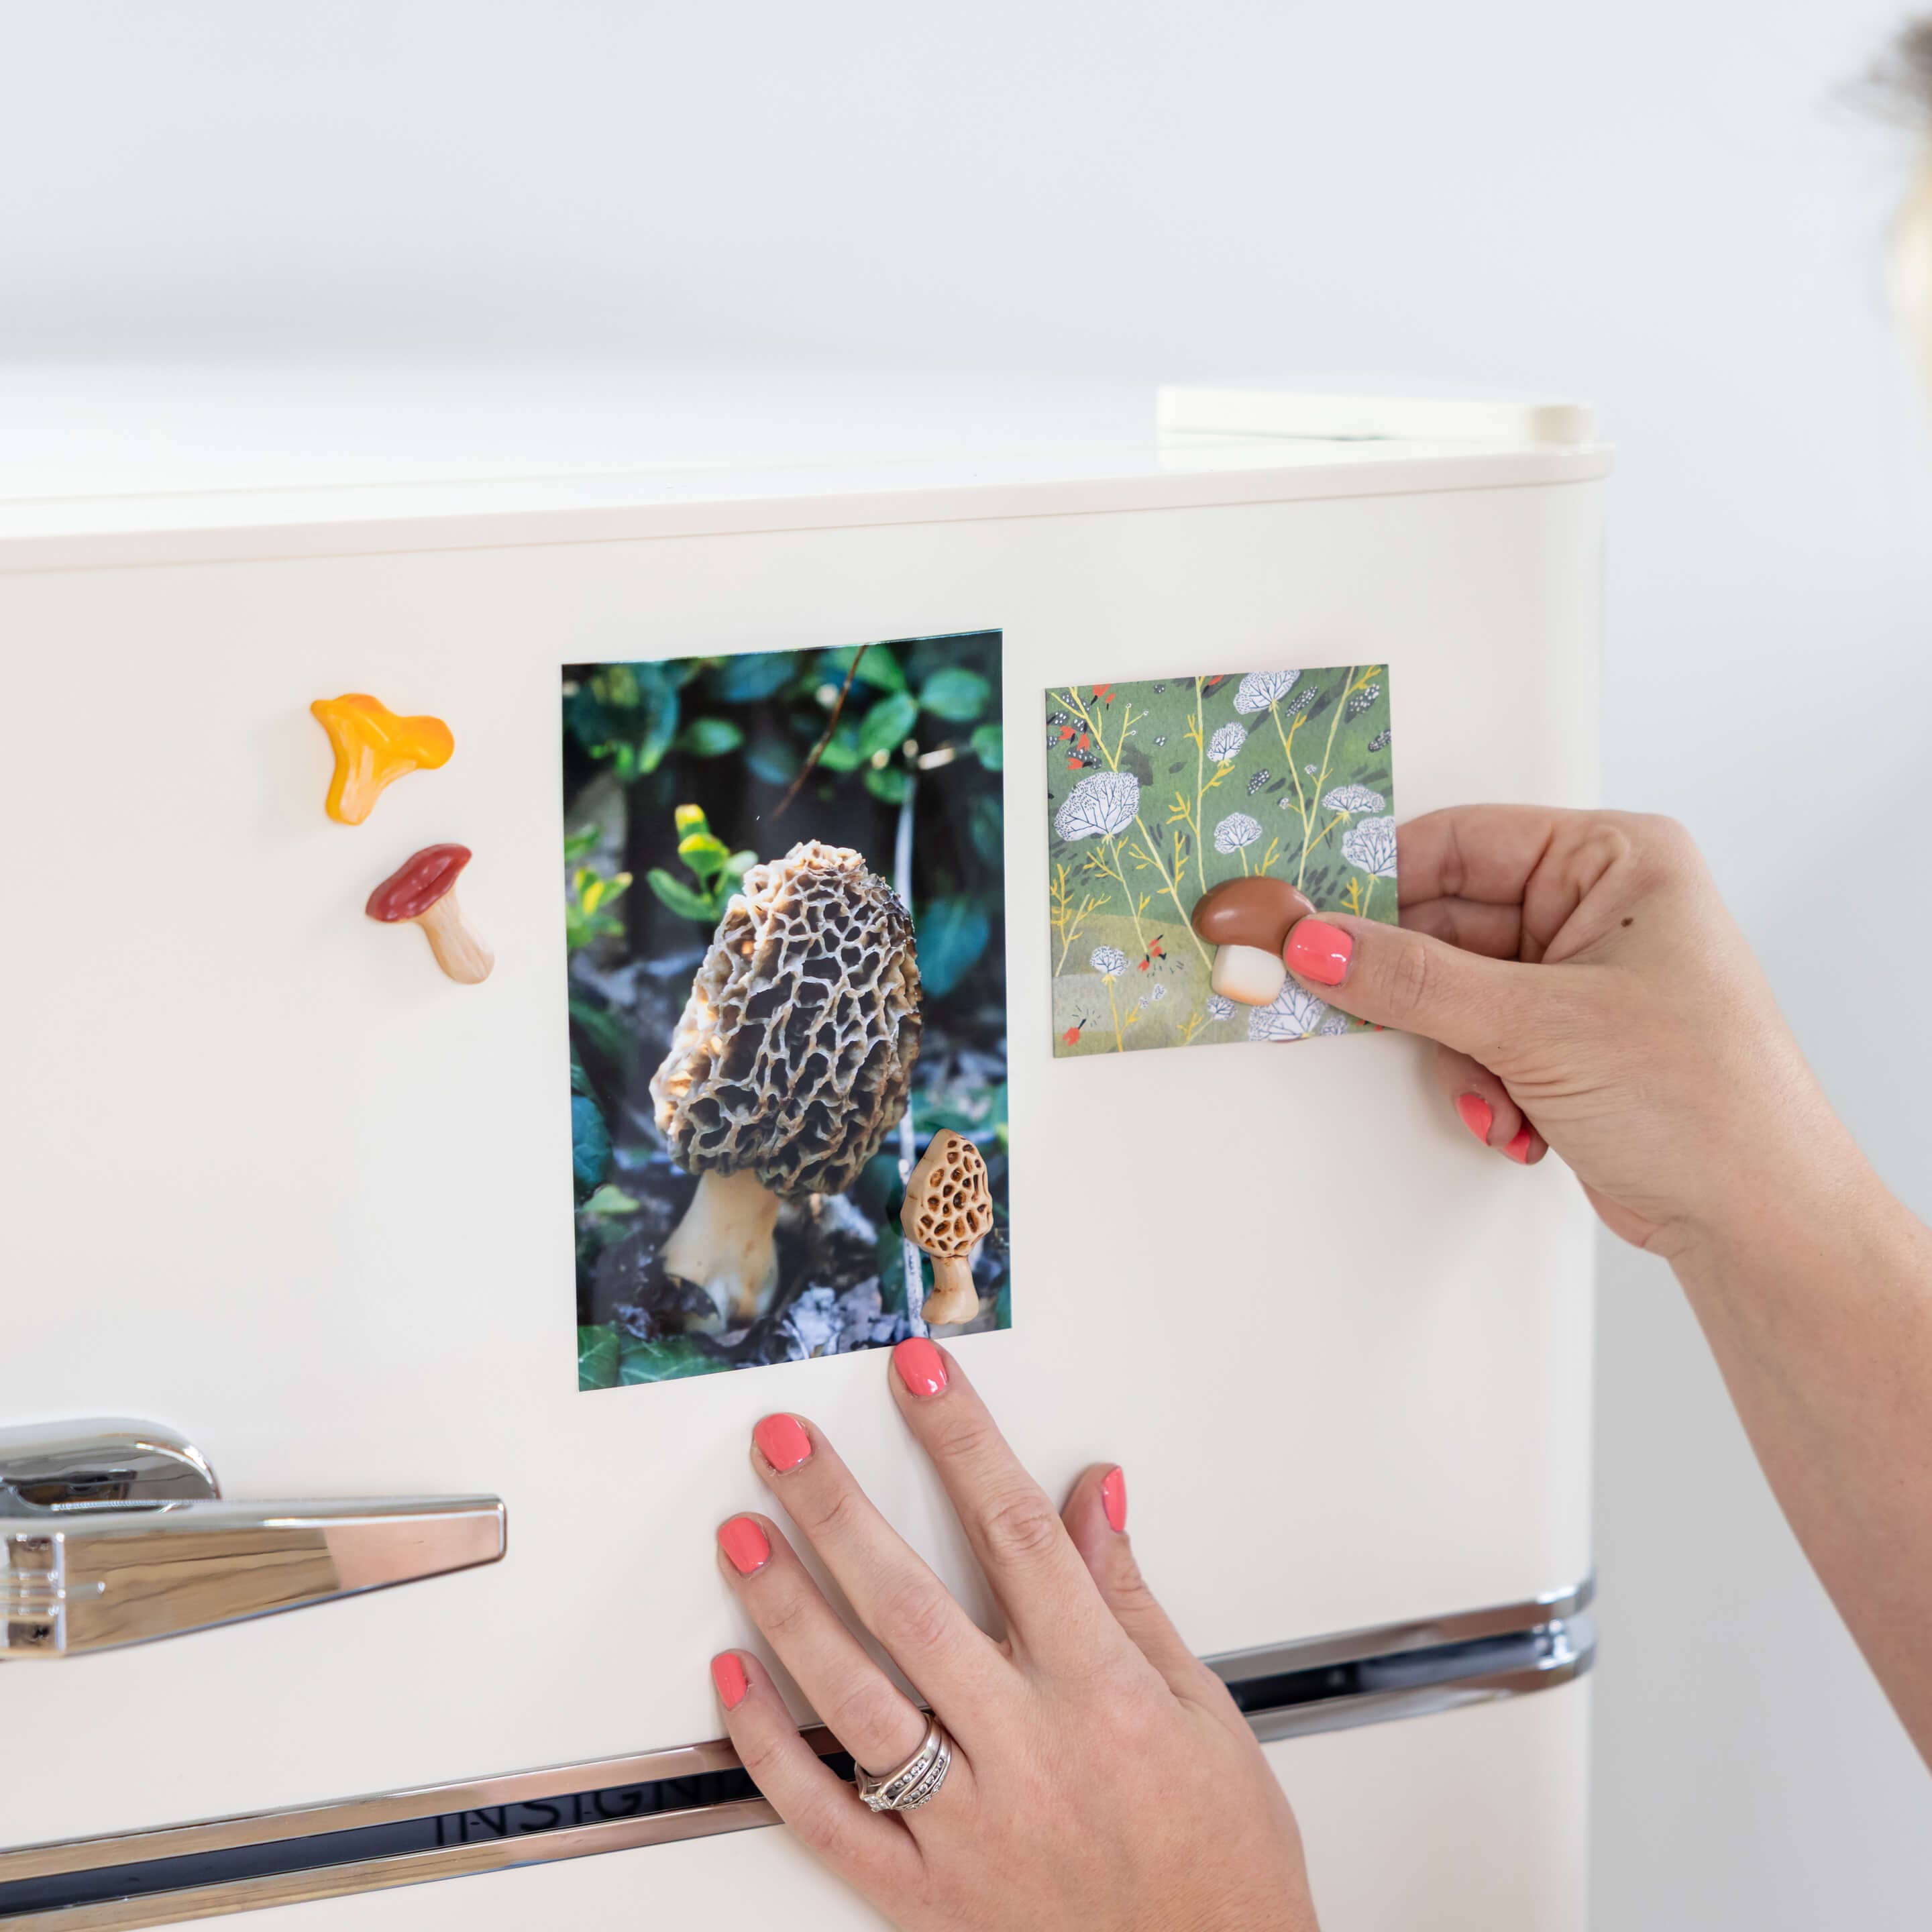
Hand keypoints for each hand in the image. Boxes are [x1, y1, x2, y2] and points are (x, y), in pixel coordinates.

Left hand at [709, 1339, 1317, 1931]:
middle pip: (912, 1605)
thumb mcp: (1202, 1706)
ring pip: (857, 1703)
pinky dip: (772, 1752)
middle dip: (841, 1510)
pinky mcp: (926, 1894)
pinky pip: (828, 1820)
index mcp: (1099, 1692)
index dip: (962, 1440)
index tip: (920, 1374)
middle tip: (786, 1443)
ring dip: (790, 1613)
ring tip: (742, 1537)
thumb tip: (1093, 1492)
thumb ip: (1129, 1594)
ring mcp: (968, 1827)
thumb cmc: (1218, 1851)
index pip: (1018, 1535)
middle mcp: (1027, 1752)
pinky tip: (735, 1681)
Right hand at [1277, 806, 1864, 1265]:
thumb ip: (1414, 980)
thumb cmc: (1705, 1101)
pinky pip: (1474, 1039)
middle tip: (1351, 1010)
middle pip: (1447, 921)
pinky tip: (1515, 1120)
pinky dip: (1478, 1082)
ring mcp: (1579, 978)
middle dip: (1417, 991)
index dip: (1378, 880)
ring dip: (1455, 1054)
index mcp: (1617, 859)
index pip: (1462, 841)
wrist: (1759, 1220)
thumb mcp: (1539, 1025)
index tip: (1308, 916)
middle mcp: (1598, 908)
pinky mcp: (1564, 1041)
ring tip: (1494, 1095)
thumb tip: (1317, 944)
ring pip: (1451, 990)